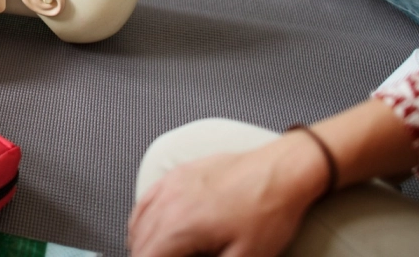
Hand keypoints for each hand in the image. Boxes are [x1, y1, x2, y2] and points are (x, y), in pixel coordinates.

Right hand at [128, 132, 326, 256]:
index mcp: (180, 227)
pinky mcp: (177, 174)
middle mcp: (168, 203)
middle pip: (139, 242)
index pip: (147, 256)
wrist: (280, 171)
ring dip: (142, 243)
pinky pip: (146, 200)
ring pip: (138, 222)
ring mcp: (170, 184)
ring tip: (158, 254)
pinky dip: (142, 219)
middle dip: (147, 255)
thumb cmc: (267, 212)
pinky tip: (151, 228)